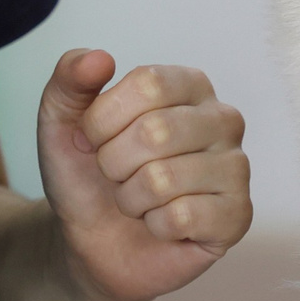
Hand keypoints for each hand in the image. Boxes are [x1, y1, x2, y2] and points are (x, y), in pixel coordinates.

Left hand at [36, 49, 251, 300]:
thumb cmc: (87, 175)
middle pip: (156, 131)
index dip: (104, 119)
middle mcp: (223, 119)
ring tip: (138, 199)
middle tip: (118, 175)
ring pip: (164, 179)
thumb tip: (99, 58)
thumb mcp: (61, 121)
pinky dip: (154, 225)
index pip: (147, 84)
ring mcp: (236, 168)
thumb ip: (69, 78)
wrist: (91, 242)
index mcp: (189, 84)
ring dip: (131, 198)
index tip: (95, 138)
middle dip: (114, 163)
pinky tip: (160, 224)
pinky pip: (181, 217)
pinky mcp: (238, 216)